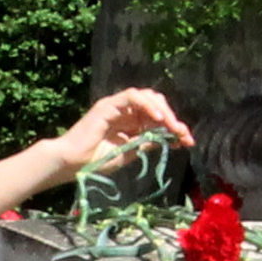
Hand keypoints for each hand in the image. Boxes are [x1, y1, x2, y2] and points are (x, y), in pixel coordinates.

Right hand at [46, 88, 192, 181]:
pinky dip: (147, 104)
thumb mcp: (131, 153)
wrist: (74, 164)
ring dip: (163, 111)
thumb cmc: (97, 160)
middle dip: (172, 117)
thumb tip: (172, 139)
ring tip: (172, 126)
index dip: (174, 126)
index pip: (158, 116)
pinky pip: (132, 96)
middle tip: (182, 134)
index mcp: (132, 122)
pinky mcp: (109, 105)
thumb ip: (148, 143)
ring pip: (147, 97)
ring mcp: (117, 106)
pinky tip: (157, 118)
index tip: (187, 141)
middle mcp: (126, 111)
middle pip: (156, 103)